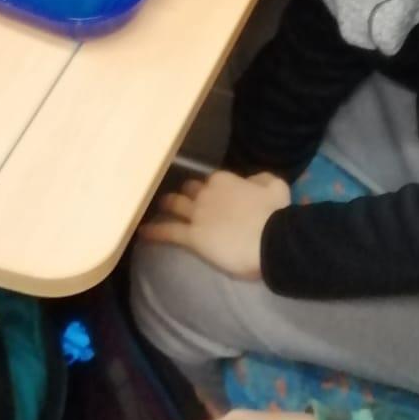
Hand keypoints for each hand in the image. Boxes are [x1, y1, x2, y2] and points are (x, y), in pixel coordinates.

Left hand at [138, 170, 289, 279]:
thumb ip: (259, 180)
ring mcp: (197, 214)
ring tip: (161, 207)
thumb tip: (251, 182)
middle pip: (190, 190)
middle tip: (186, 202)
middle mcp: (206, 193)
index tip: (214, 196)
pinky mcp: (192, 236)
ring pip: (175, 204)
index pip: (212, 180)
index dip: (212, 189)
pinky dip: (154, 231)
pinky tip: (143, 232)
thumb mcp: (275, 186)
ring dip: (167, 205)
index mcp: (225, 179)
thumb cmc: (275, 213)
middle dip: (187, 194)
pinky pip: (168, 231)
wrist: (270, 240)